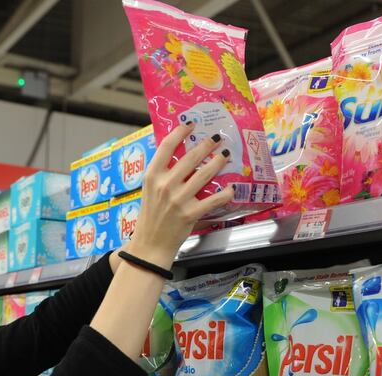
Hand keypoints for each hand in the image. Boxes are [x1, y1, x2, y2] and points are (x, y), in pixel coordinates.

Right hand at [126, 122, 233, 266]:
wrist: (150, 244)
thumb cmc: (151, 216)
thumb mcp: (150, 190)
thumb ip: (162, 174)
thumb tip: (181, 156)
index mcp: (152, 176)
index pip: (166, 146)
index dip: (180, 132)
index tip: (191, 124)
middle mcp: (165, 185)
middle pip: (190, 157)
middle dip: (207, 145)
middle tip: (217, 138)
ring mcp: (178, 199)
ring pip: (204, 174)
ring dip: (218, 162)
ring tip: (225, 156)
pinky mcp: (190, 213)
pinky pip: (213, 199)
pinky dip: (224, 194)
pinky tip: (231, 189)